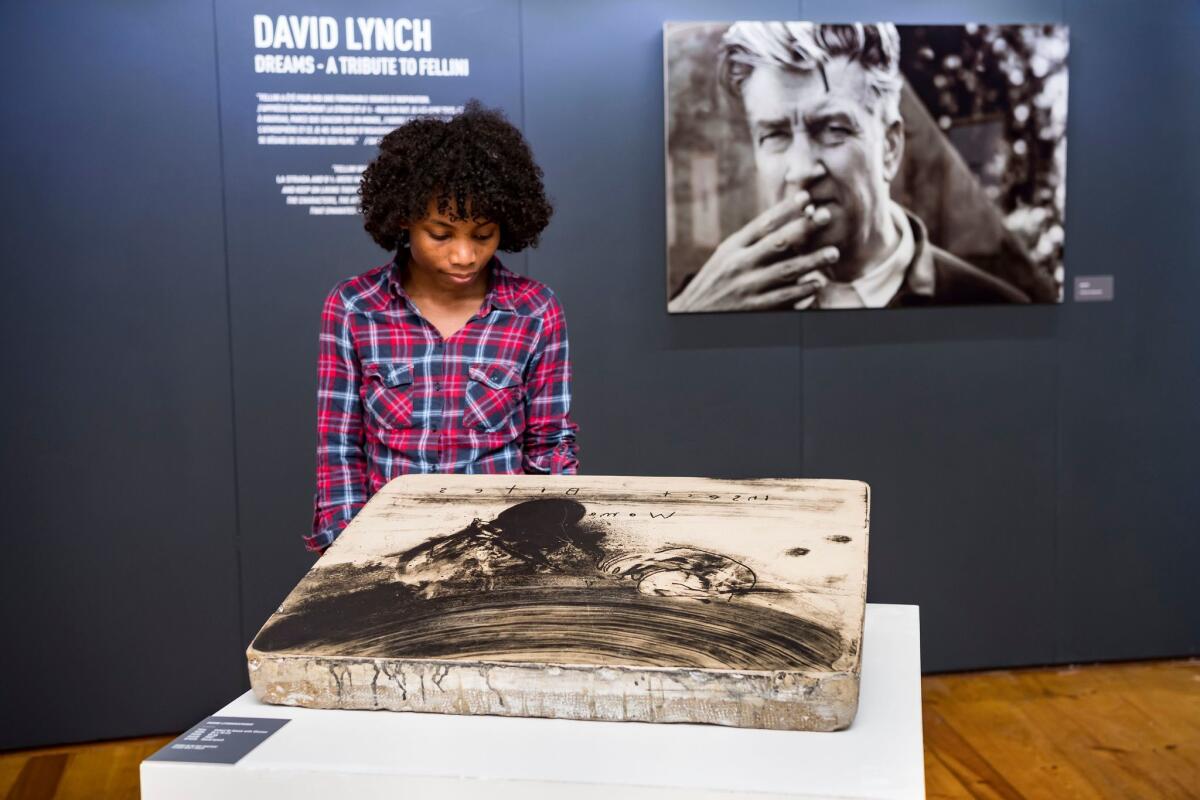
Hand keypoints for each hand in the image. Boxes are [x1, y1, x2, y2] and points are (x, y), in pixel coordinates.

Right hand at [668, 191, 839, 312]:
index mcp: (733, 248)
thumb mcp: (726, 257)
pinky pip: (783, 298)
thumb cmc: (716, 282)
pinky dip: (802, 290)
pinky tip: (817, 284)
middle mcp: (740, 265)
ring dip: (812, 260)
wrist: (693, 316)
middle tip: (826, 216)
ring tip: (832, 253)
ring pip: (786, 271)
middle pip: (778, 242)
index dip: (786, 209)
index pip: (762, 224)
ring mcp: (748, 288)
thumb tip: (783, 223)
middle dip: (804, 227)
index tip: (806, 197)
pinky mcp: (754, 309)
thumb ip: (751, 243)